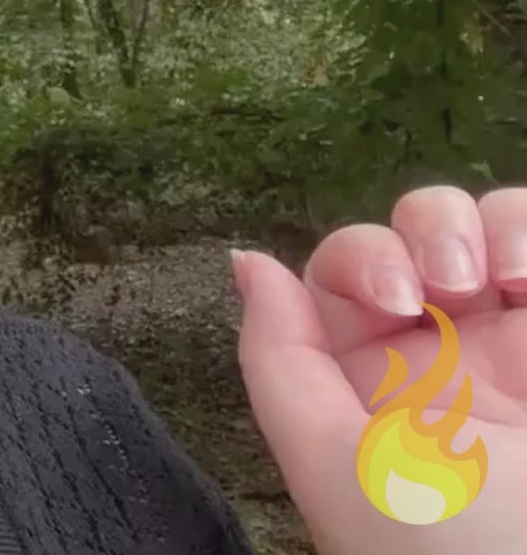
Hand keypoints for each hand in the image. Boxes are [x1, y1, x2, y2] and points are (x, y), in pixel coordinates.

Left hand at [233, 186, 526, 553]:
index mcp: (374, 382)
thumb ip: (280, 360)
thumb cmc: (442, 542)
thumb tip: (248, 261)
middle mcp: (448, 352)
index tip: (391, 298)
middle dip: (422, 233)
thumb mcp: (333, 462)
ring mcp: (515, 340)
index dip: (360, 259)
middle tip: (445, 285)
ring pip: (484, 224)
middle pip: (412, 232)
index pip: (345, 273)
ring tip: (505, 278)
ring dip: (484, 225)